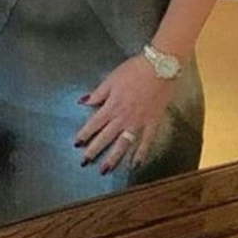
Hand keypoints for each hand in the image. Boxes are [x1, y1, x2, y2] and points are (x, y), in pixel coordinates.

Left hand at [75, 55, 175, 174]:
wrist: (160, 67)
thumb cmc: (135, 70)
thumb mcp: (112, 78)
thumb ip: (98, 93)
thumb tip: (83, 102)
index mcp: (112, 106)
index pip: (94, 124)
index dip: (84, 134)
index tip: (76, 144)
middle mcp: (123, 118)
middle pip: (105, 138)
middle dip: (93, 151)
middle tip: (84, 162)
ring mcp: (139, 123)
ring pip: (123, 144)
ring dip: (113, 158)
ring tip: (105, 170)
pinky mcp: (153, 123)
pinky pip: (146, 142)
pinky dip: (141, 154)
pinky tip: (135, 164)